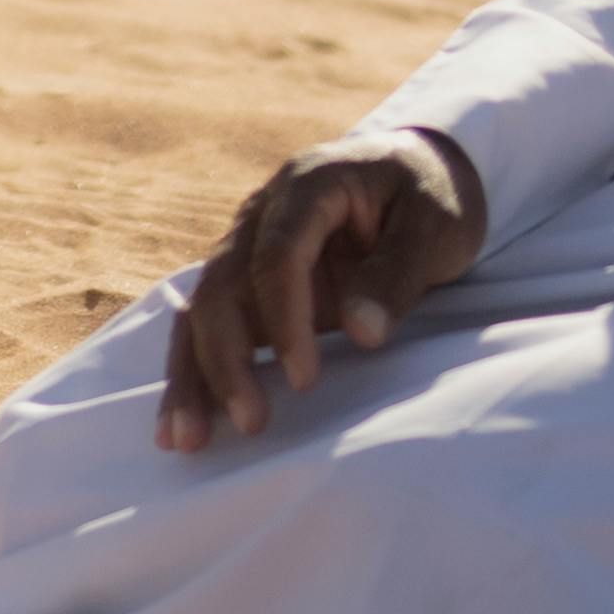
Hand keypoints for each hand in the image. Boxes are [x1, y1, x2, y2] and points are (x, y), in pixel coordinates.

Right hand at [156, 126, 485, 452]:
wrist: (422, 174)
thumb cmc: (432, 197)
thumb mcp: (434, 224)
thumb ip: (396, 274)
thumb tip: (361, 332)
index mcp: (308, 184)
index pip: (276, 252)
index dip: (283, 316)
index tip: (305, 380)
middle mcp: (263, 213)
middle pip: (222, 284)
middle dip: (226, 357)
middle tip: (250, 423)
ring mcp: (250, 248)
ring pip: (202, 309)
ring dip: (192, 372)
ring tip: (186, 440)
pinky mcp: (251, 285)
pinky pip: (209, 325)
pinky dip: (193, 371)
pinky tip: (179, 424)